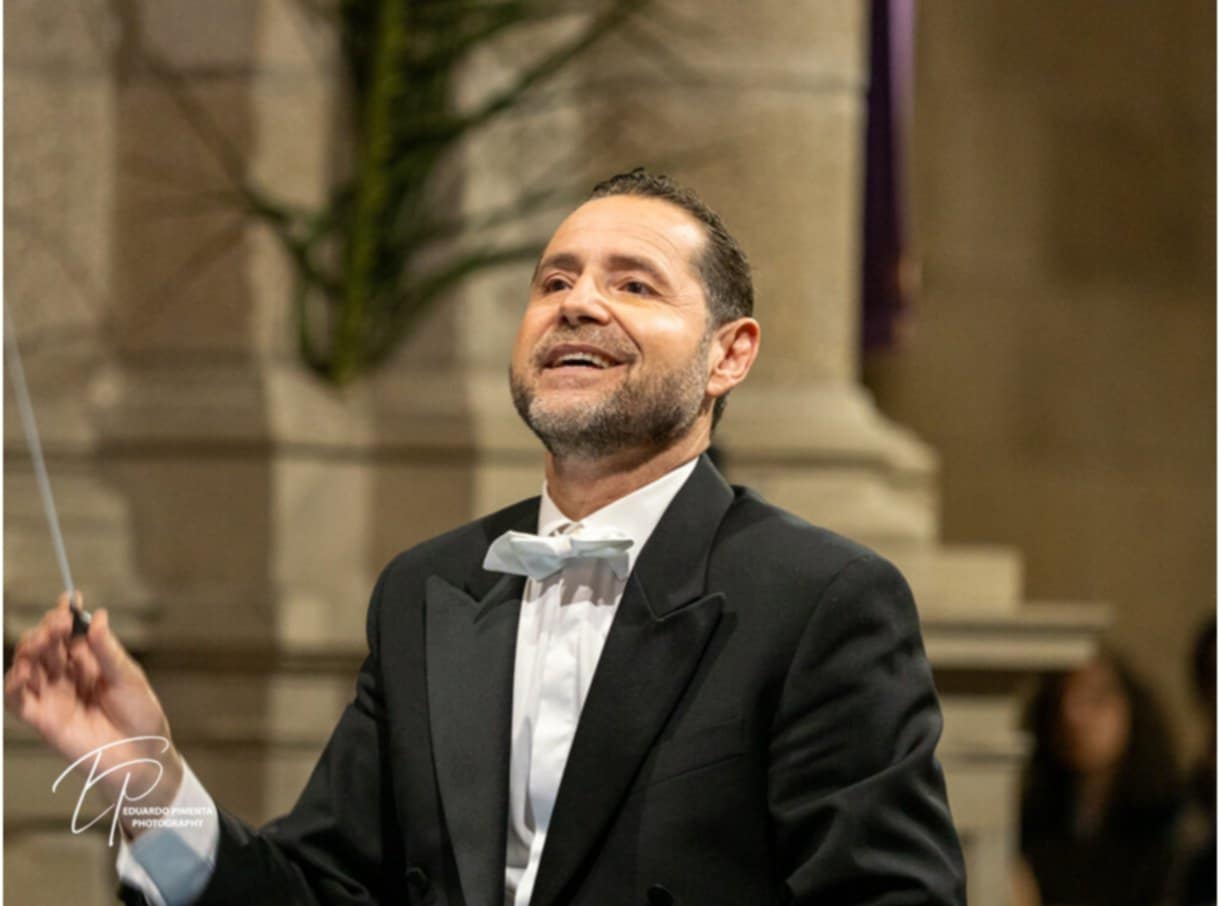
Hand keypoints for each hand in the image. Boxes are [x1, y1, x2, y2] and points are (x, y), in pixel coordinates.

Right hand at [5, 593, 184, 834]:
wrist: (143, 754)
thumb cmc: (141, 714)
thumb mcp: (128, 677)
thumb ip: (107, 650)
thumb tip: (96, 615)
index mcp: (89, 663)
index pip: (69, 634)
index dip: (65, 615)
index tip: (70, 598)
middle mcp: (67, 677)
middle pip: (46, 647)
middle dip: (47, 630)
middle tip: (58, 622)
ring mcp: (54, 697)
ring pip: (28, 668)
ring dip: (29, 651)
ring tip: (42, 639)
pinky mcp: (44, 720)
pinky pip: (19, 701)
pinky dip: (15, 684)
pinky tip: (23, 670)